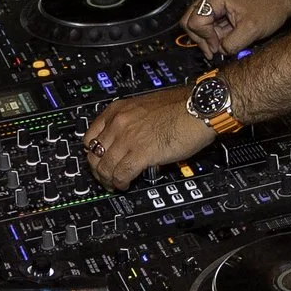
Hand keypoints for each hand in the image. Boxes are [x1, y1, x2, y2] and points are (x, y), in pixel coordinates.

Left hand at [82, 86, 214, 189]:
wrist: (199, 107)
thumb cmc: (182, 105)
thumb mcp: (147, 106)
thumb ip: (133, 120)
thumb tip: (131, 138)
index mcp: (119, 109)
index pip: (90, 136)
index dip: (93, 153)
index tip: (98, 160)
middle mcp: (119, 123)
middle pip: (94, 154)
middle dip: (98, 170)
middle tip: (105, 177)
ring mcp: (128, 138)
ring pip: (104, 167)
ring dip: (108, 180)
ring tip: (116, 184)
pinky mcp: (140, 153)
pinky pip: (120, 174)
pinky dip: (121, 183)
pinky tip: (126, 184)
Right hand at [180, 0, 290, 58]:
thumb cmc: (270, 8)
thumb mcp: (250, 31)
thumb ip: (230, 45)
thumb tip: (220, 52)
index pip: (195, 22)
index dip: (205, 39)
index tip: (218, 48)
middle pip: (189, 21)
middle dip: (201, 39)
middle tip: (215, 50)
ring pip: (198, 23)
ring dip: (209, 37)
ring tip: (224, 44)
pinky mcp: (221, 5)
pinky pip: (209, 21)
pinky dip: (214, 33)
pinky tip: (228, 37)